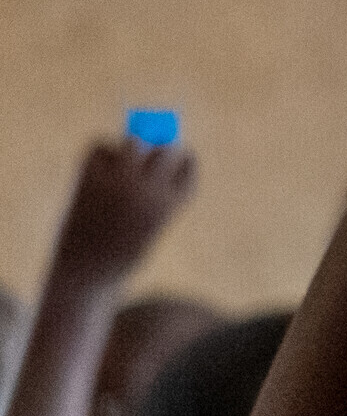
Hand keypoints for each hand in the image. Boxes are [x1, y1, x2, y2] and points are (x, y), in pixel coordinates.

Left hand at [54, 139, 196, 282]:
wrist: (87, 272)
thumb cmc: (121, 252)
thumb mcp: (148, 225)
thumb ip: (153, 191)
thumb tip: (147, 145)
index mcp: (170, 206)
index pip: (189, 166)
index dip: (186, 158)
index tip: (181, 154)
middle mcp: (149, 193)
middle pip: (166, 151)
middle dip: (161, 148)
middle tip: (150, 152)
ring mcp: (119, 186)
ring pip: (133, 143)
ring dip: (132, 145)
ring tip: (122, 158)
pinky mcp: (90, 184)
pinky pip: (99, 149)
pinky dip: (101, 152)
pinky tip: (98, 169)